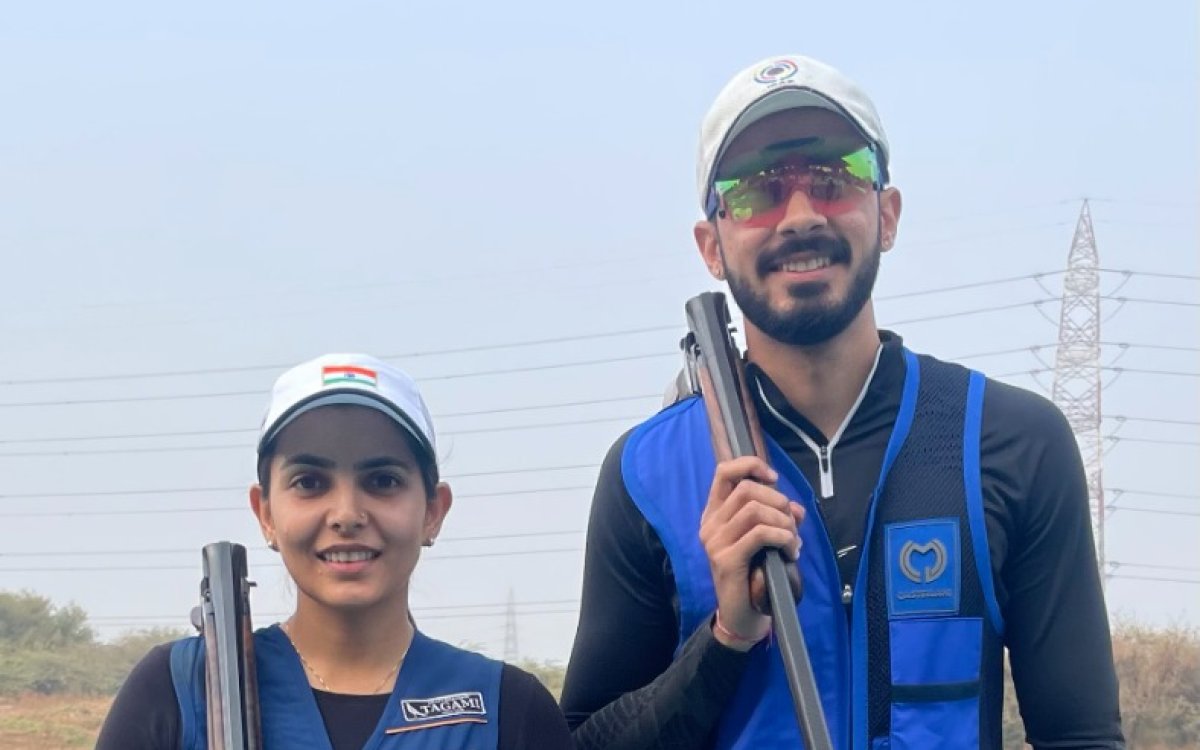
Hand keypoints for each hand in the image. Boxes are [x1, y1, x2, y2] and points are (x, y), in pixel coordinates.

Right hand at [699, 456, 804, 650]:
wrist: (742, 616)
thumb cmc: (754, 575)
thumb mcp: (766, 541)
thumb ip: (778, 519)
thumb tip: (796, 508)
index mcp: (715, 514)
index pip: (723, 472)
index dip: (750, 466)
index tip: (774, 478)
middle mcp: (710, 524)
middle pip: (746, 490)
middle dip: (778, 501)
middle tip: (792, 523)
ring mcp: (715, 542)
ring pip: (755, 510)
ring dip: (783, 522)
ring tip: (793, 541)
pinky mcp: (726, 559)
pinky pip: (760, 534)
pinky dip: (783, 537)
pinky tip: (791, 550)